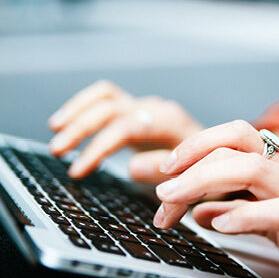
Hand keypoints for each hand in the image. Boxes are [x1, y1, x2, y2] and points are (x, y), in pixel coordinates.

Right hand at [47, 80, 202, 180]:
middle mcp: (156, 109)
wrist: (223, 161)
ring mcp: (146, 108)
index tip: (78, 170)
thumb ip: (165, 172)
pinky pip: (106, 100)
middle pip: (111, 108)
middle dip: (81, 129)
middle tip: (58, 152)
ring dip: (77, 114)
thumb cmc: (209, 173)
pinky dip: (84, 107)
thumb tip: (131, 166)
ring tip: (55, 134)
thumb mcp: (194, 179)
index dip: (99, 147)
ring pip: (105, 98)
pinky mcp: (138, 113)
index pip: (126, 126)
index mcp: (171, 122)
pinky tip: (65, 123)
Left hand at [151, 120, 278, 277]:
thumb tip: (200, 210)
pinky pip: (275, 211)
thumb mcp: (276, 222)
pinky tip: (216, 226)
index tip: (165, 169)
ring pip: (248, 168)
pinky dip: (240, 216)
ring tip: (171, 202)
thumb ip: (240, 211)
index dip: (195, 144)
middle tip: (159, 184)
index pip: (234, 136)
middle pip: (235, 143)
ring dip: (201, 182)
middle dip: (189, 157)